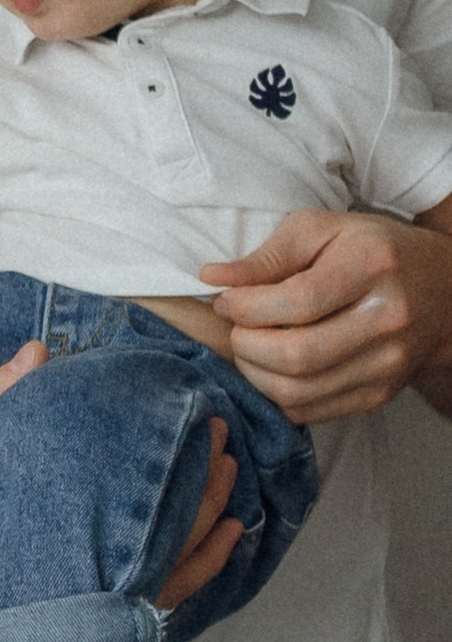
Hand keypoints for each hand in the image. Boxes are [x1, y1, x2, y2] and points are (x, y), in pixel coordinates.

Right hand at [0, 344, 243, 641]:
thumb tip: (38, 354)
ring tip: (229, 477)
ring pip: (174, 565)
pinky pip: (165, 598)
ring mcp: (88, 603)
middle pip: (166, 530)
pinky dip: (204, 565)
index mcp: (50, 531)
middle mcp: (80, 576)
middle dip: (201, 480)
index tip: (197, 420)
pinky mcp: (91, 619)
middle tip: (220, 437)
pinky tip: (227, 538)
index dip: (176, 458)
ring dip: (208, 518)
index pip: (131, 494)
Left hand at [201, 209, 451, 421]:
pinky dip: (276, 395)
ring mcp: (387, 364)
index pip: (297, 302)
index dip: (247, 307)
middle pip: (296, 355)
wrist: (442, 291)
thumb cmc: (372, 251)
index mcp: (373, 266)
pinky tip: (271, 369)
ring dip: (254, 373)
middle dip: (245, 344)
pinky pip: (309, 411)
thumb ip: (268, 254)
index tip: (226, 301)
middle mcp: (387, 320)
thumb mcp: (324, 230)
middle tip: (236, 327)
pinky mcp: (379, 395)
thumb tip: (212, 278)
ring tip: (249, 347)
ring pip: (297, 391)